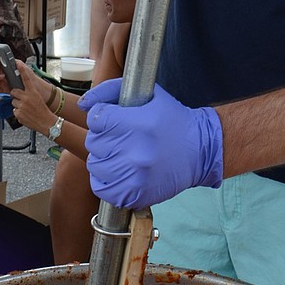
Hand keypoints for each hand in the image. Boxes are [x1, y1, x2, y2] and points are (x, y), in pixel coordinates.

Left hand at [10, 61, 56, 131]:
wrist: (46, 122)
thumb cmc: (43, 110)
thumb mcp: (37, 98)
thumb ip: (29, 93)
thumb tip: (20, 92)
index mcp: (33, 92)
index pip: (26, 79)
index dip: (22, 71)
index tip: (18, 64)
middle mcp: (26, 98)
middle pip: (14, 92)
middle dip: (16, 95)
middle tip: (23, 100)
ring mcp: (21, 106)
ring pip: (13, 102)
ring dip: (18, 105)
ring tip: (26, 109)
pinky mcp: (18, 113)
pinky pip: (14, 110)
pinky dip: (18, 112)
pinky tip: (25, 114)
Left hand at [79, 79, 222, 208]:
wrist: (200, 151)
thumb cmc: (172, 119)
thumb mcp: (149, 94)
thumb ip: (110, 91)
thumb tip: (84, 104)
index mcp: (139, 123)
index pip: (97, 119)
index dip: (104, 118)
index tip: (115, 121)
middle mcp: (136, 151)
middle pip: (94, 142)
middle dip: (104, 138)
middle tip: (122, 138)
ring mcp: (135, 176)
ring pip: (95, 165)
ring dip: (105, 159)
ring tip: (123, 154)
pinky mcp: (136, 194)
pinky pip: (101, 188)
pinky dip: (106, 180)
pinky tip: (120, 172)